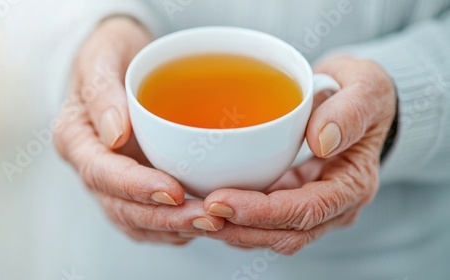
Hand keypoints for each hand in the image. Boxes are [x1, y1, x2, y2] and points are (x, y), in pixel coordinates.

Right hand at [54, 17, 223, 244]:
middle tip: (206, 218)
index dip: (135, 186)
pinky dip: (174, 227)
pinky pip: (149, 219)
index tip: (171, 191)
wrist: (122, 62)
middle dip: (163, 217)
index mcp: (76, 138)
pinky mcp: (134, 187)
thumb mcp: (102, 57)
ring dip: (173, 228)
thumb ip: (102, 92)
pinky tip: (203, 223)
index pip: (100, 172)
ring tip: (213, 225)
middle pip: (120, 207)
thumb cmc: (111, 55)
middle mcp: (92, 167)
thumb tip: (115, 134)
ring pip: (136, 220)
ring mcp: (113, 182)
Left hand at [201, 55, 396, 253]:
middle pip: (284, 233)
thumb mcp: (366, 88)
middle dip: (238, 227)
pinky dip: (235, 218)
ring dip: (231, 229)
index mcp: (352, 184)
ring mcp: (310, 204)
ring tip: (193, 214)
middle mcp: (333, 205)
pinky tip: (207, 205)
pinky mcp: (291, 197)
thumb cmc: (362, 93)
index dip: (262, 213)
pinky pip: (263, 220)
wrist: (356, 99)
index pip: (307, 211)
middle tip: (197, 212)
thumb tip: (321, 141)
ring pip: (270, 234)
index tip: (221, 201)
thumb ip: (350, 112)